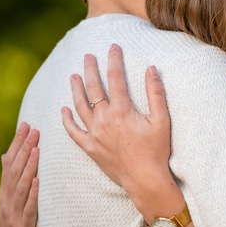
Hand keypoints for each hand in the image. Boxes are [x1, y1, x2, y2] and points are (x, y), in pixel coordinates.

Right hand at [0, 122, 39, 226]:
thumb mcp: (13, 206)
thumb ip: (14, 182)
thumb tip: (11, 156)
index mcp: (6, 194)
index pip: (11, 163)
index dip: (18, 144)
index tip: (27, 124)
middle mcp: (7, 202)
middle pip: (15, 170)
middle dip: (24, 148)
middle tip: (34, 129)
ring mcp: (14, 215)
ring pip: (20, 186)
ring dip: (28, 166)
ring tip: (36, 148)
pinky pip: (29, 208)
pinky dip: (32, 194)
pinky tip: (37, 181)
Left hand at [61, 43, 181, 219]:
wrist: (144, 179)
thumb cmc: (156, 150)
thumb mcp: (161, 120)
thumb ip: (155, 93)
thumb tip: (152, 69)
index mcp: (121, 110)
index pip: (115, 77)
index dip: (114, 59)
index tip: (113, 47)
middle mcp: (104, 119)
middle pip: (93, 87)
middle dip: (90, 68)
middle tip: (88, 55)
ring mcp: (94, 134)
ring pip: (80, 106)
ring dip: (76, 89)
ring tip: (74, 76)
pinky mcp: (90, 147)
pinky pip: (73, 131)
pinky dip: (67, 119)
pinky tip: (64, 109)